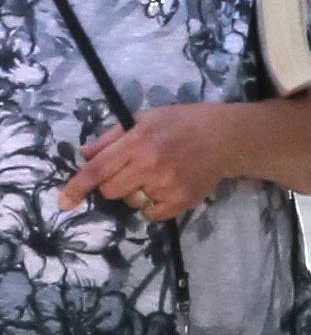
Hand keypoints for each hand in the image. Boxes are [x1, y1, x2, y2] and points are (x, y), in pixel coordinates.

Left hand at [56, 101, 242, 223]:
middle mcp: (149, 166)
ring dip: (134, 193)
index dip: (77, 186)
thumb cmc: (179, 123)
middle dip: (113, 183)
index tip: (64, 202)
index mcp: (136, 143)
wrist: (223, 138)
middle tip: (131, 170)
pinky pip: (151, 214)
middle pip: (110, 191)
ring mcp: (166, 187)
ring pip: (130, 203)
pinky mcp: (180, 202)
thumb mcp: (143, 119)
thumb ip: (111, 137)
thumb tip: (84, 155)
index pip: (97, 169)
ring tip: (154, 176)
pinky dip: (152, 206)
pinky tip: (164, 188)